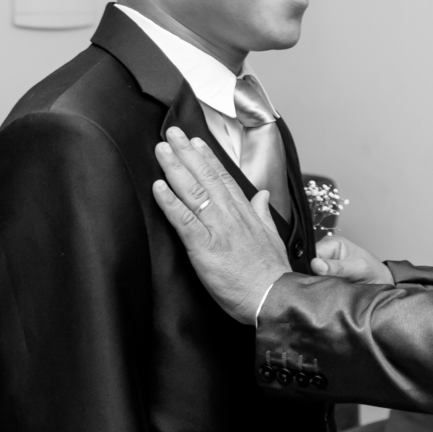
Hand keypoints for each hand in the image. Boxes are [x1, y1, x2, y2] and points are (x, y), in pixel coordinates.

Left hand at [152, 127, 287, 324]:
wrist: (273, 297)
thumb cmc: (272, 274)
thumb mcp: (273, 238)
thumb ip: (263, 214)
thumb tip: (261, 196)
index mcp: (246, 213)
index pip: (224, 178)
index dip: (208, 158)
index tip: (196, 141)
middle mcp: (231, 215)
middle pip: (206, 177)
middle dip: (187, 153)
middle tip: (171, 134)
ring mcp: (217, 229)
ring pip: (193, 192)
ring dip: (175, 168)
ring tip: (162, 150)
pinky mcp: (204, 247)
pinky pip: (184, 220)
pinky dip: (170, 202)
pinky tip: (158, 187)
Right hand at [313, 235, 393, 284]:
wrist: (381, 283)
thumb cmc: (372, 270)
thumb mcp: (357, 267)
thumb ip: (337, 267)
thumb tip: (316, 264)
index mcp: (332, 243)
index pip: (312, 253)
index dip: (311, 266)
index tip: (314, 278)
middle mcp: (325, 253)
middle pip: (308, 264)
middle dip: (312, 276)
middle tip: (320, 286)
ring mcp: (323, 266)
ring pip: (310, 275)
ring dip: (315, 284)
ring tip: (324, 290)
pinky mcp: (323, 278)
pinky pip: (315, 284)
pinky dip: (318, 289)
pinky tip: (322, 293)